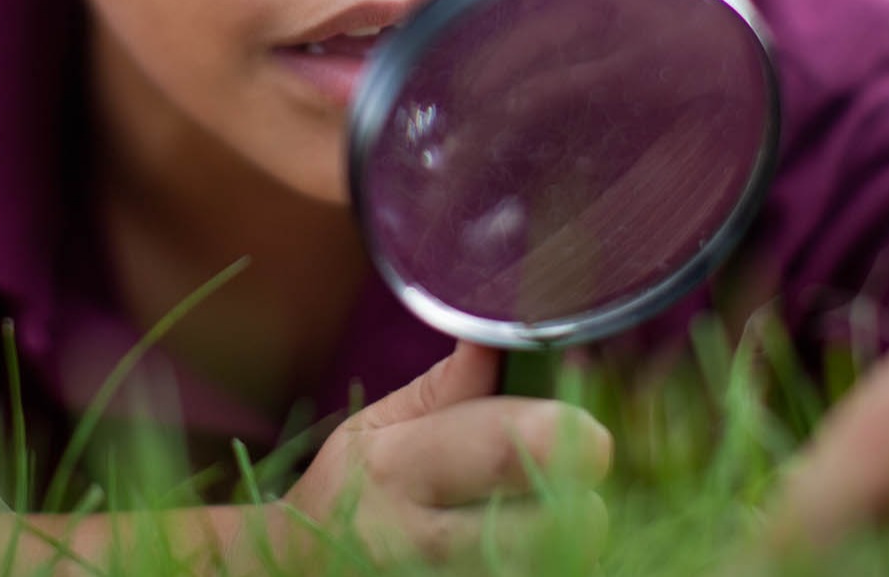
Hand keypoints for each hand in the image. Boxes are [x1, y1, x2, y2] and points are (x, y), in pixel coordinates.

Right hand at [279, 341, 611, 568]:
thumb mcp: (379, 427)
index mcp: (397, 466)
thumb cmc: (351, 490)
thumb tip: (501, 335)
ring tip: (534, 529)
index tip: (593, 435)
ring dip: (560, 550)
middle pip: (540, 529)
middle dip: (577, 509)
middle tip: (571, 495)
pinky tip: (516, 555)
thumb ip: (449, 389)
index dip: (560, 437)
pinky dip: (542, 569)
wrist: (295, 570)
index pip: (498, 448)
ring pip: (542, 570)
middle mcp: (410, 539)